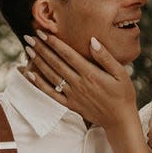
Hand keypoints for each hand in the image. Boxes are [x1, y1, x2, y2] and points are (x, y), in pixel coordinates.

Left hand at [21, 31, 137, 131]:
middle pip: (56, 63)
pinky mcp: (70, 104)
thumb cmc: (123, 93)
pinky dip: (39, 84)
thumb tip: (92, 40)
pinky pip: (51, 94)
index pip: (68, 54)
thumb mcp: (120, 73)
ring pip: (51, 76)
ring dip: (38, 62)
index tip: (43, 33)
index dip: (54, 43)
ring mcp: (72, 95)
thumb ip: (105, 57)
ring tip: (28, 50)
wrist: (119, 119)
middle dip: (42, 49)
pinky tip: (30, 75)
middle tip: (29, 37)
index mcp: (90, 73)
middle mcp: (78, 84)